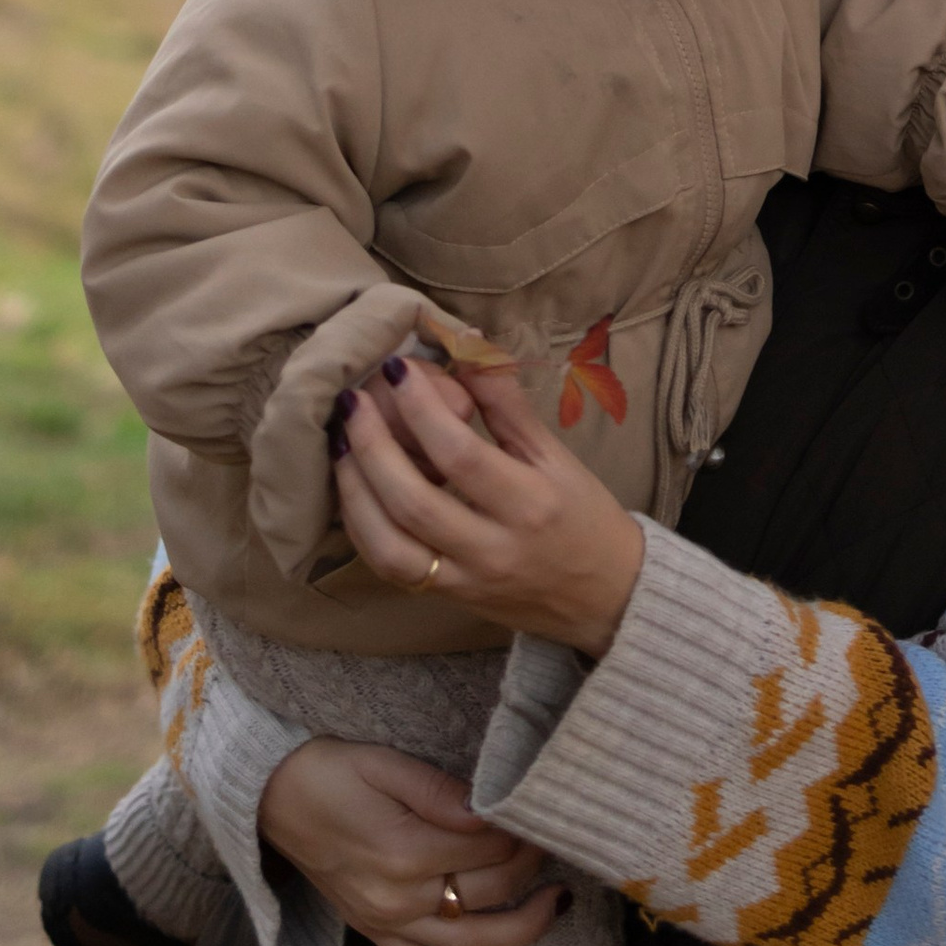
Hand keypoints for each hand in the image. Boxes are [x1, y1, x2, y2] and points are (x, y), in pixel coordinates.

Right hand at [257, 737, 562, 945]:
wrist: (270, 800)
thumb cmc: (329, 773)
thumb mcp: (383, 763)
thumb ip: (440, 792)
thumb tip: (491, 812)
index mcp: (406, 852)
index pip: (490, 847)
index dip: (522, 829)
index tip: (540, 806)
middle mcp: (401, 899)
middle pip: (490, 890)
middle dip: (531, 863)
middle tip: (553, 834)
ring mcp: (389, 924)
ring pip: (473, 941)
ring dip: (524, 926)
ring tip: (559, 901)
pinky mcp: (378, 936)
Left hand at [335, 355, 645, 654]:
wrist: (605, 597)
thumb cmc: (584, 516)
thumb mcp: (557, 455)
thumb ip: (507, 404)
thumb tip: (466, 346)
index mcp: (530, 503)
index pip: (461, 455)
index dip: (422, 408)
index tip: (396, 368)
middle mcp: (494, 548)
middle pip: (414, 502)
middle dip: (373, 446)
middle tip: (352, 401)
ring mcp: (465, 580)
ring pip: (388, 547)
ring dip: (355, 492)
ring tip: (341, 443)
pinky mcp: (445, 599)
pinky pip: (389, 567)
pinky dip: (362, 526)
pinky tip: (354, 487)